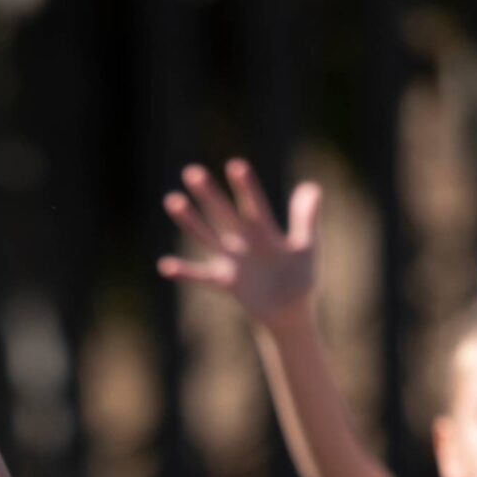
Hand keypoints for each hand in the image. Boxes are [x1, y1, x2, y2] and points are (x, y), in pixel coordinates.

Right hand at [158, 160, 321, 328]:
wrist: (291, 311)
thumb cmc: (301, 276)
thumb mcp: (307, 246)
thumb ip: (306, 218)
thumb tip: (312, 186)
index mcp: (265, 231)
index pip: (254, 205)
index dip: (246, 187)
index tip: (235, 166)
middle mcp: (244, 241)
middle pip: (224, 214)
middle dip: (209, 194)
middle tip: (191, 172)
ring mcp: (232, 261)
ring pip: (207, 237)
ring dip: (190, 221)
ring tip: (172, 200)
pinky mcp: (225, 282)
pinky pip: (201, 277)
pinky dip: (184, 272)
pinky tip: (164, 265)